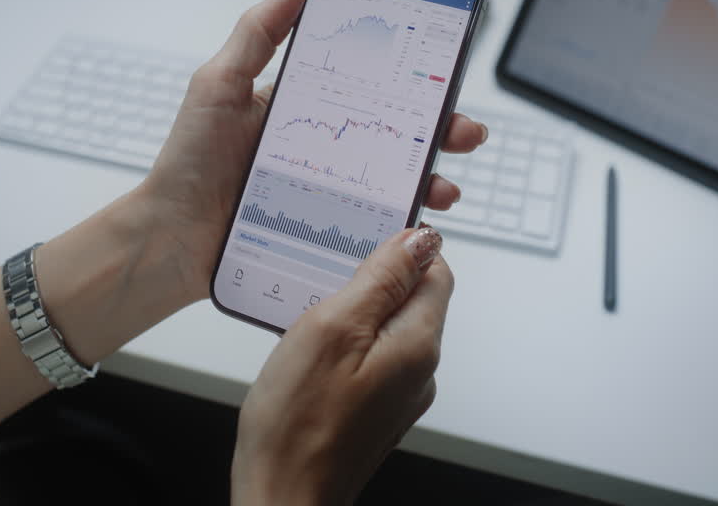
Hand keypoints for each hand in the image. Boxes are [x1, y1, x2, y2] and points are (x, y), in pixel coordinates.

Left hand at [139, 0, 487, 301]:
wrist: (171, 240)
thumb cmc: (188, 162)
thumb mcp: (220, 84)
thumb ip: (258, 33)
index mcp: (300, 101)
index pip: (364, 76)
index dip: (405, 66)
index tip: (439, 56)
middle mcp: (320, 140)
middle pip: (392, 124)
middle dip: (436, 122)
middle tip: (462, 125)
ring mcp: (326, 184)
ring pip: (392, 172)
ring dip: (429, 171)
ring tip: (445, 179)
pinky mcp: (326, 224)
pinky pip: (373, 216)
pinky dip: (403, 215)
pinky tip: (416, 215)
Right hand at [232, 226, 452, 504]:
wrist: (281, 496)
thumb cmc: (298, 423)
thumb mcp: (332, 328)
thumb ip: (380, 279)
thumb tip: (419, 238)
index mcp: (418, 343)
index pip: (436, 270)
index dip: (402, 246)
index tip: (359, 237)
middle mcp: (419, 370)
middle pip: (411, 298)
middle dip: (371, 277)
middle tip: (320, 278)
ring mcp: (398, 394)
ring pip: (386, 327)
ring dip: (352, 311)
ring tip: (307, 316)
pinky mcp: (373, 410)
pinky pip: (369, 357)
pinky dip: (343, 343)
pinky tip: (309, 352)